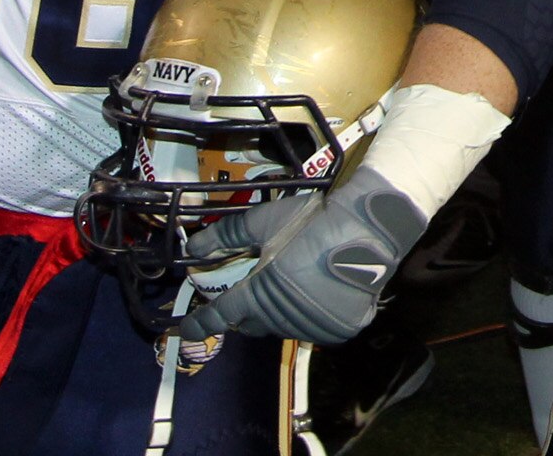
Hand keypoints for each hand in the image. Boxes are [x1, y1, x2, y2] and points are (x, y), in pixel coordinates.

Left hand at [185, 163, 426, 347]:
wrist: (367, 228)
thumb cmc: (312, 223)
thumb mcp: (265, 222)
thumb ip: (226, 236)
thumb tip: (193, 249)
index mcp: (259, 294)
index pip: (220, 316)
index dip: (200, 323)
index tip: (186, 329)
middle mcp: (281, 318)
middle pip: (253, 323)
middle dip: (247, 312)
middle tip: (255, 292)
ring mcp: (311, 328)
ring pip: (283, 326)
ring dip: (280, 313)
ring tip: (294, 286)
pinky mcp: (338, 331)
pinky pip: (314, 328)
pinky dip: (310, 316)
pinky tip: (318, 294)